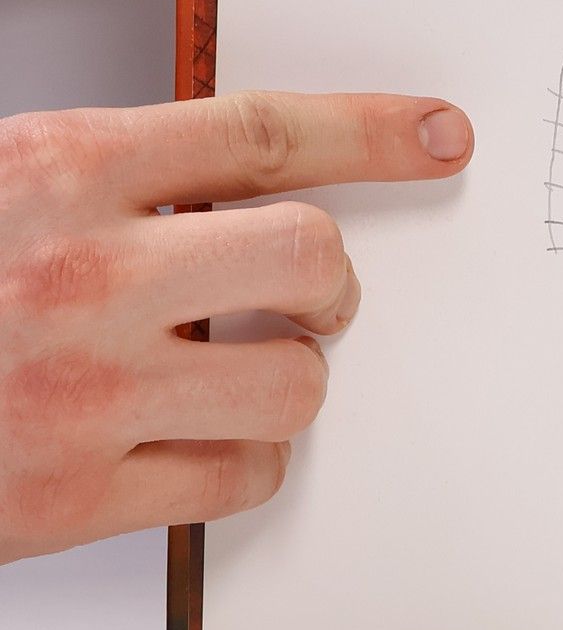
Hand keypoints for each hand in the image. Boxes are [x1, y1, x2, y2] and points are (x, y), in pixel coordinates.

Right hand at [0, 91, 472, 564]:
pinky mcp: (72, 498)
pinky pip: (240, 478)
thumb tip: (237, 184)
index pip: (261, 132)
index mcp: (56, 170)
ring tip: (243, 371)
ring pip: (295, 381)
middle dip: (330, 279)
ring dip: (291, 377)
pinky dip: (242, 462)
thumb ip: (110, 177)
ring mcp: (83, 392)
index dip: (372, 132)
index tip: (440, 136)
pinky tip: (197, 441)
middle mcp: (80, 274)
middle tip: (312, 295)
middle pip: (309, 256)